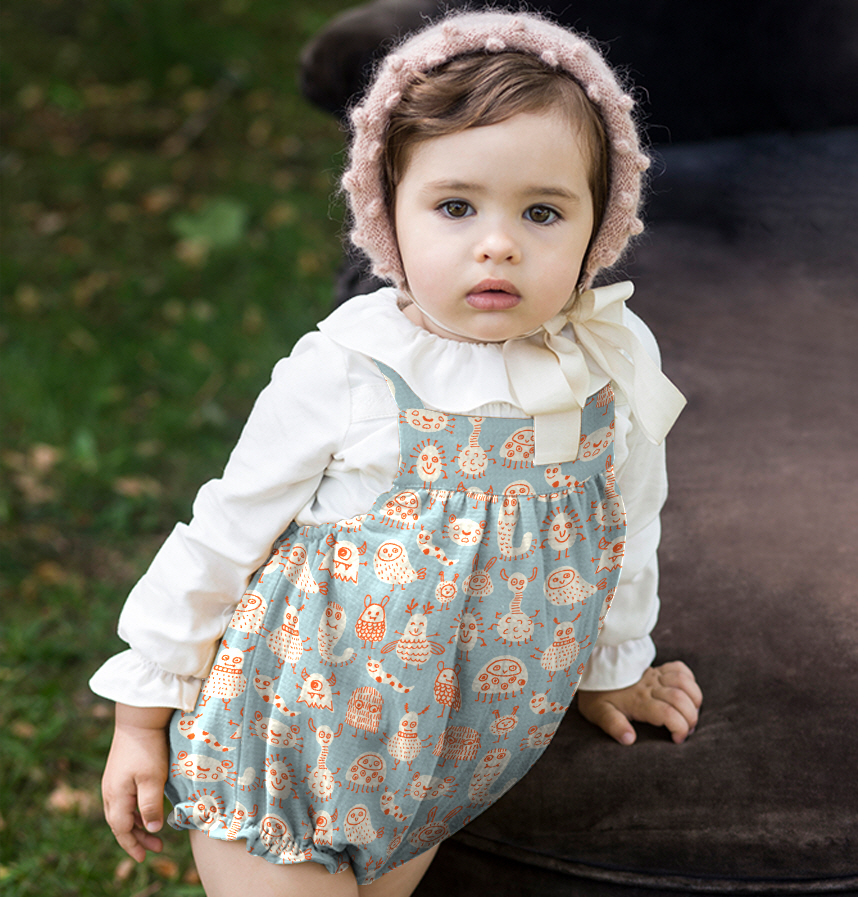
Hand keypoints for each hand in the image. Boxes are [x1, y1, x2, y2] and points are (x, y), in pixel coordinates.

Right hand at [102, 704, 172, 861]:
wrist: (138, 719)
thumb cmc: (147, 749)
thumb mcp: (152, 778)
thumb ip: (150, 806)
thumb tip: (152, 829)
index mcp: (116, 796)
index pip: (122, 830)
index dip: (133, 845)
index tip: (144, 858)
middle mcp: (110, 792)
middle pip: (120, 824)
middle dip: (137, 838)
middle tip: (156, 848)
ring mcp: (113, 782)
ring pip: (122, 812)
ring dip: (137, 825)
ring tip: (154, 833)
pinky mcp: (119, 773)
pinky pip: (124, 800)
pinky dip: (135, 811)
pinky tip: (147, 811)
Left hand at [577, 661, 701, 745]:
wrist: (593, 670)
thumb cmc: (596, 695)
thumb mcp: (598, 713)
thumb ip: (614, 725)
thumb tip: (630, 739)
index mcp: (638, 700)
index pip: (668, 713)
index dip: (680, 728)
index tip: (677, 739)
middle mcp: (649, 686)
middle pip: (681, 699)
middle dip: (691, 718)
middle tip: (687, 730)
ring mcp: (654, 675)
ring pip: (685, 682)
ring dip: (695, 699)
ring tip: (691, 714)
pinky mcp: (656, 669)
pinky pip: (679, 668)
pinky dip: (690, 680)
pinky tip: (688, 693)